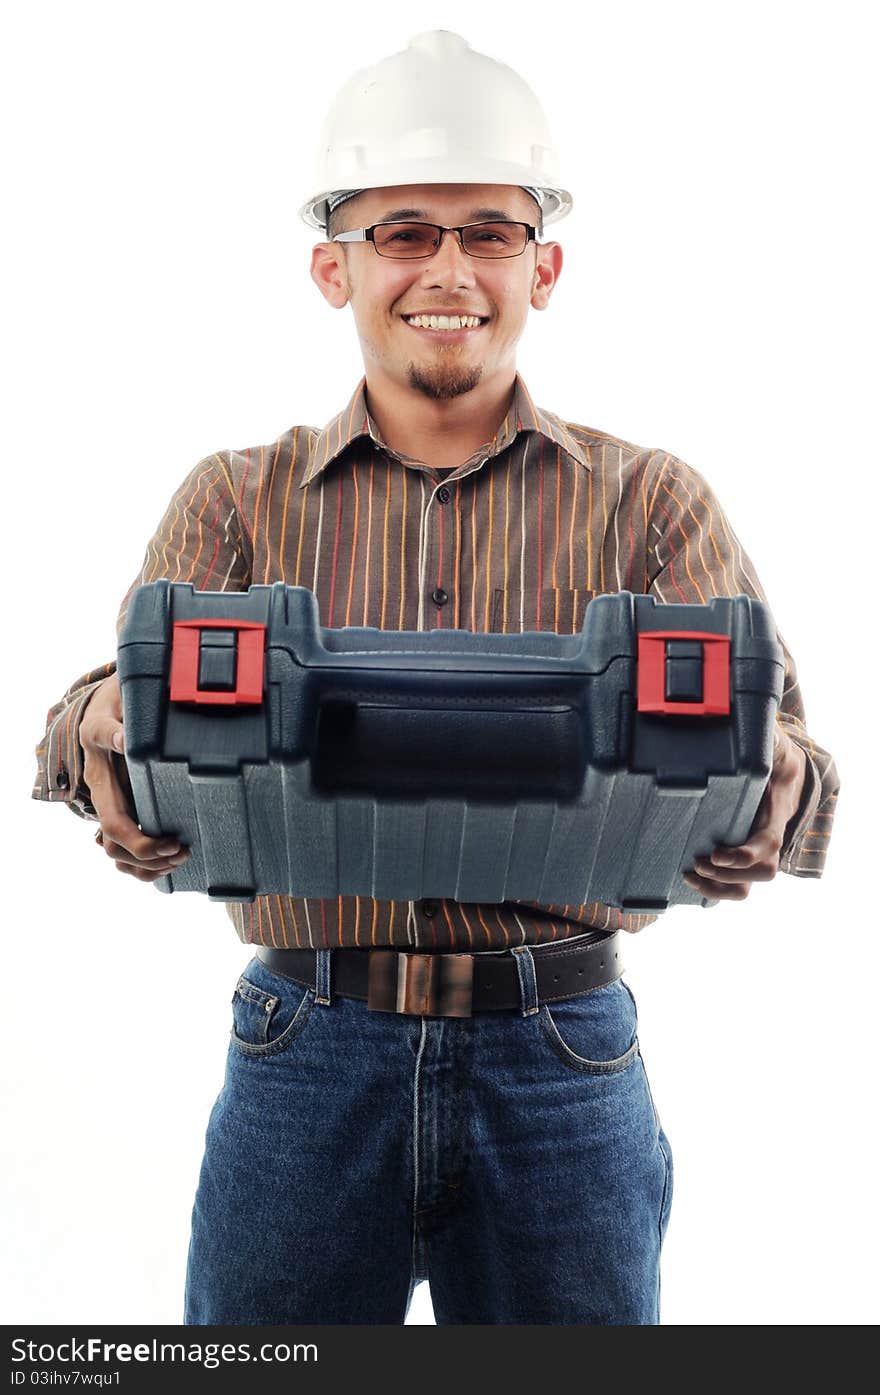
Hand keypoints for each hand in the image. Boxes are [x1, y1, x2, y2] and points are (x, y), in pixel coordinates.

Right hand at [80, 672, 189, 882]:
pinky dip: (145, 861)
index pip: (114, 823)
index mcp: (100, 776)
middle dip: (149, 857)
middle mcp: (102, 794)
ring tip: (180, 857)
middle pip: (115, 845)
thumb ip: (114, 727)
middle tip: (183, 851)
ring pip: (115, 853)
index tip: (173, 841)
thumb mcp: (112, 708)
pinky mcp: (123, 804)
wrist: (109, 703)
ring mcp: (110, 802)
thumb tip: (123, 740)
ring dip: (147, 865)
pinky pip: (125, 847)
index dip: (141, 841)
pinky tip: (169, 859)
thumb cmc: (115, 703)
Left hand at [682, 726, 806, 900]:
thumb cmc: (776, 754)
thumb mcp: (772, 741)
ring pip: (750, 885)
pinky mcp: (745, 857)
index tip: (717, 854)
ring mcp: (759, 850)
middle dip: (729, 875)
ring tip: (690, 875)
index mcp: (777, 811)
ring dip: (720, 888)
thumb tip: (732, 718)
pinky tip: (691, 881)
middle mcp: (771, 836)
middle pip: (763, 872)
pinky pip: (737, 884)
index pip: (768, 843)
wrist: (788, 771)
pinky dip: (716, 889)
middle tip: (697, 863)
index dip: (745, 855)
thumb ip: (762, 735)